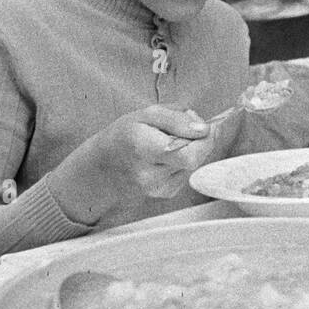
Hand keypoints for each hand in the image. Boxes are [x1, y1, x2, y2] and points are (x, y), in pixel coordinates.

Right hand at [63, 105, 212, 216]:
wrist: (102, 168)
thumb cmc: (123, 136)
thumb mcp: (146, 114)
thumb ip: (178, 118)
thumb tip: (203, 129)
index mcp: (142, 147)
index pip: (189, 153)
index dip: (204, 139)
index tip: (205, 127)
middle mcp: (148, 173)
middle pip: (194, 160)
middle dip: (200, 143)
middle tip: (192, 132)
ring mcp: (157, 188)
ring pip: (192, 166)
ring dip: (190, 152)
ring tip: (170, 144)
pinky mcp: (164, 194)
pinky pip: (186, 174)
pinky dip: (183, 163)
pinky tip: (166, 158)